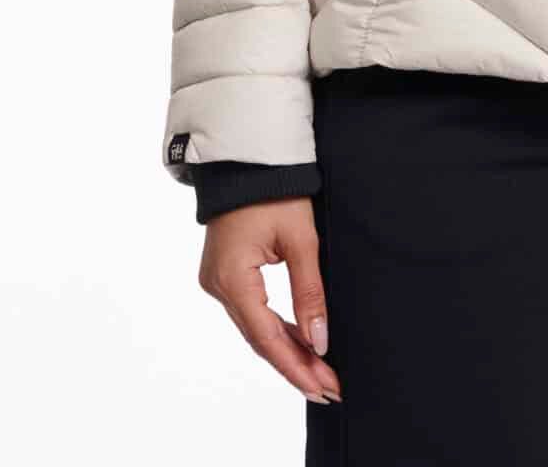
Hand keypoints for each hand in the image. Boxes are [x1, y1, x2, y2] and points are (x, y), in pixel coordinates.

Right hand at [198, 196, 342, 404]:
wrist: (248, 159)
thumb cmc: (275, 191)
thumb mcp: (301, 240)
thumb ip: (310, 293)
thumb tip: (320, 341)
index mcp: (233, 278)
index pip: (267, 337)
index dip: (296, 365)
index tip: (323, 386)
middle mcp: (218, 285)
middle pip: (259, 338)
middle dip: (295, 364)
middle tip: (328, 387)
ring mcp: (218, 281)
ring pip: (255, 328)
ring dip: (286, 348)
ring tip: (319, 372)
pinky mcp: (225, 274)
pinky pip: (251, 311)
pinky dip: (274, 328)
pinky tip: (298, 342)